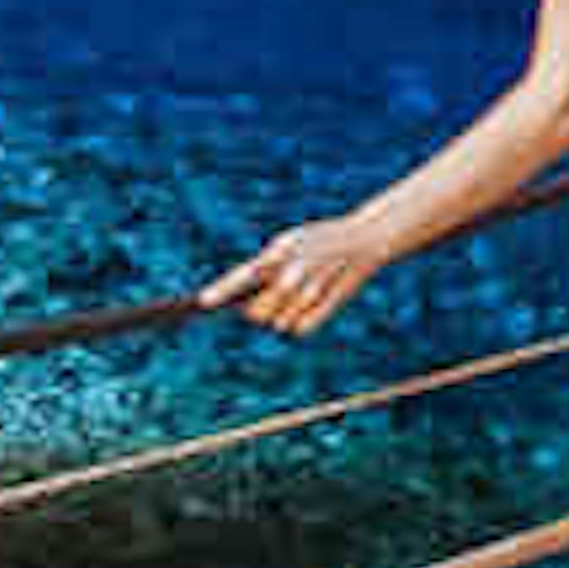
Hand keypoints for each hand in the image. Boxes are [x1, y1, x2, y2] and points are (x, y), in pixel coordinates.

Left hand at [198, 214, 390, 338]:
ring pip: (279, 324)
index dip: (223, 289)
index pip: (245, 274)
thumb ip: (265, 267)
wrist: (365, 237)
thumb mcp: (290, 242)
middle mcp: (294, 270)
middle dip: (258, 311)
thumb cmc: (320, 241)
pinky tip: (312, 304)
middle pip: (257, 313)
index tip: (203, 302)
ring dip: (283, 315)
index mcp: (280, 250)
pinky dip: (302, 323)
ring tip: (302, 292)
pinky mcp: (330, 303)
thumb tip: (240, 302)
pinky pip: (301, 329)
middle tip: (274, 297)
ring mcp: (313, 288)